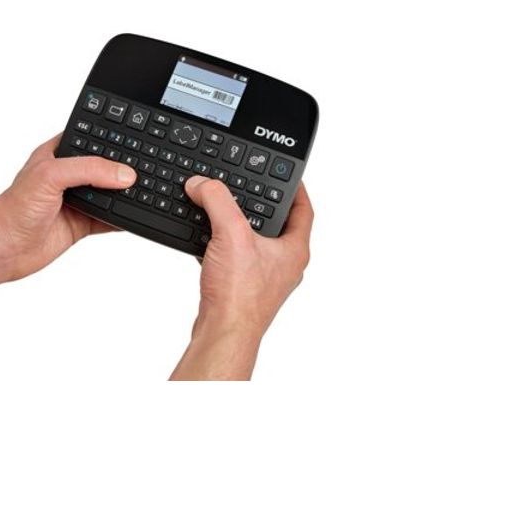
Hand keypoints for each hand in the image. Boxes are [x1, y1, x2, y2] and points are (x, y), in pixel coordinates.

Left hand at [0, 134, 136, 325]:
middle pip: (105, 167)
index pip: (90, 139)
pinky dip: (125, 217)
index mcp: (58, 154)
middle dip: (123, 168)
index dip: (110, 138)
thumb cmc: (14, 208)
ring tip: (146, 187)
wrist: (5, 249)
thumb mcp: (51, 175)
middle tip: (144, 165)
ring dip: (126, 193)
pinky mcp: (83, 223)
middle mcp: (70, 176)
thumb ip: (89, 170)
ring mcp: (78, 200)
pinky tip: (136, 212)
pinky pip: (111, 218)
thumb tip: (123, 173)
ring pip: (111, 193)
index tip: (134, 139)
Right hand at [170, 178, 313, 379]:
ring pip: (255, 241)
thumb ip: (217, 201)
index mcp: (294, 249)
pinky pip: (236, 258)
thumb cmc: (240, 296)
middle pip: (278, 223)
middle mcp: (284, 264)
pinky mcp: (244, 287)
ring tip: (225, 209)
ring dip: (240, 226)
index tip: (284, 173)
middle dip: (262, 205)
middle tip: (250, 188)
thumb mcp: (231, 234)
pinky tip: (208, 239)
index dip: (296, 187)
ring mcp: (265, 277)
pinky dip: (224, 245)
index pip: (304, 208)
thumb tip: (203, 184)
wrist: (223, 333)